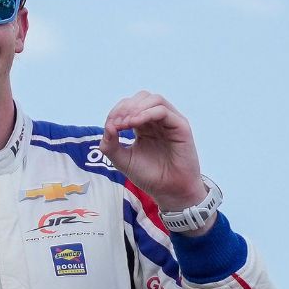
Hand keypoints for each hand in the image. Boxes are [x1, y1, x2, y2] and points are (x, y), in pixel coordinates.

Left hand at [99, 91, 206, 210]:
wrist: (168, 191)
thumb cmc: (148, 175)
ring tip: (125, 123)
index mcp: (144, 126)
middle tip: (117, 123)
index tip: (110, 127)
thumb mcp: (122, 160)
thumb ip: (110, 145)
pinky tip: (135, 123)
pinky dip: (147, 113)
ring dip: (136, 108)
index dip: (117, 112)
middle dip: (125, 107)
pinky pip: (163, 111)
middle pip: (142, 98)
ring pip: (154, 100)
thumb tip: (107, 127)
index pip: (130, 106)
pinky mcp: (180, 127)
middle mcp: (158, 121)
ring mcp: (170, 122)